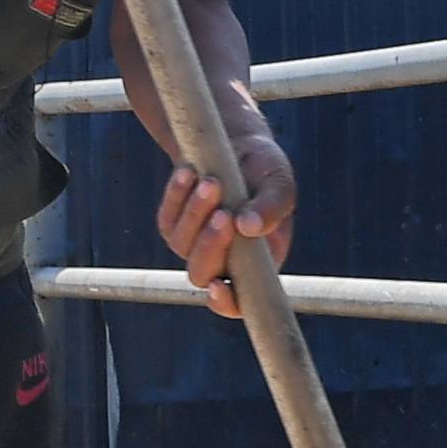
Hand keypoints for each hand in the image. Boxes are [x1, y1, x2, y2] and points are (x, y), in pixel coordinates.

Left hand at [158, 126, 297, 319]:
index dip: (227, 302)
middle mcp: (224, 262)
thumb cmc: (265, 170)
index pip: (241, 300)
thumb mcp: (279, 184)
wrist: (237, 145)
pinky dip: (177, 195)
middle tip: (225, 213)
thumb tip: (249, 228)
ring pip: (181, 246)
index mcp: (259, 263)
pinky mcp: (173, 224)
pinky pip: (167, 219)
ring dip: (195, 214)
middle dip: (210, 246)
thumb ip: (273, 207)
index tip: (218, 286)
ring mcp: (195, 245)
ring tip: (212, 182)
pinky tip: (190, 172)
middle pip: (203, 274)